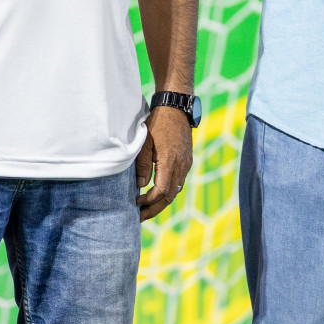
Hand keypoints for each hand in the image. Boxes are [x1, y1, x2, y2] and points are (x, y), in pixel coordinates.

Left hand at [135, 106, 193, 221]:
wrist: (175, 108)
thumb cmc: (157, 123)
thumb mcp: (145, 142)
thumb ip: (143, 164)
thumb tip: (141, 185)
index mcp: (170, 162)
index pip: (161, 191)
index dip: (149, 200)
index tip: (136, 202)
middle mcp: (181, 166)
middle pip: (170, 196)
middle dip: (155, 208)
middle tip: (140, 216)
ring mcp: (186, 164)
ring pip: (175, 190)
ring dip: (162, 202)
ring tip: (147, 208)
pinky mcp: (187, 161)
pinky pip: (179, 182)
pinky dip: (168, 191)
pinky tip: (157, 193)